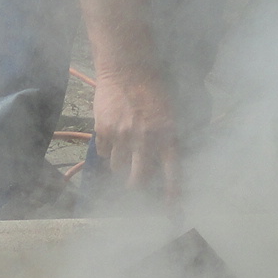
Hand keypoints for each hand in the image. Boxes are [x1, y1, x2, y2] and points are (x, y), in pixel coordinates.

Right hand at [93, 67, 180, 201]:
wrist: (126, 66)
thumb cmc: (152, 86)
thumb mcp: (169, 112)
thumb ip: (166, 137)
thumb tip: (163, 162)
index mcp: (167, 135)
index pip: (173, 172)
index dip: (172, 194)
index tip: (172, 210)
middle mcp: (146, 139)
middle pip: (139, 179)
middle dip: (135, 184)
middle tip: (134, 184)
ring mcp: (124, 137)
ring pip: (118, 167)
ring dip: (120, 163)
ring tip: (122, 145)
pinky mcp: (104, 131)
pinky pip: (105, 153)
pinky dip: (107, 148)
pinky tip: (111, 133)